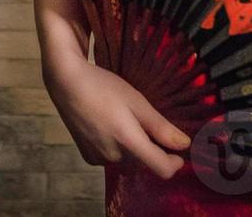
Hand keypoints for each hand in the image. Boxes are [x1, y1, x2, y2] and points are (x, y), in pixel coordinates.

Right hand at [43, 55, 191, 177]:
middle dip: (152, 149)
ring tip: (125, 120)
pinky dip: (117, 148)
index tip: (178, 151)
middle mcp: (114, 156)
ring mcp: (99, 158)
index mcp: (129, 142)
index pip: (161, 169)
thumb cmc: (104, 87)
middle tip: (145, 122)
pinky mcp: (88, 157)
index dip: (174, 163)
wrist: (67, 83)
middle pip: (145, 162)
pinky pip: (112, 158)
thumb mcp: (137, 101)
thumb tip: (185, 145)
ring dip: (134, 148)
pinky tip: (110, 127)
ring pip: (129, 161)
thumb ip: (161, 127)